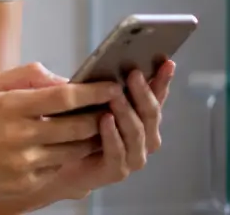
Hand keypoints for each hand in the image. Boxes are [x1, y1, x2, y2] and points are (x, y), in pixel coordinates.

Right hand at [0, 63, 120, 204]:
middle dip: (100, 116)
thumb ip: (29, 75)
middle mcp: (18, 135)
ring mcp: (24, 163)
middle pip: (76, 126)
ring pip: (74, 150)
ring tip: (97, 126)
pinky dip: (69, 156)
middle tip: (114, 107)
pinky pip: (60, 168)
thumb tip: (65, 80)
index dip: (93, 91)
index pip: (63, 97)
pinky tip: (70, 146)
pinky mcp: (27, 184)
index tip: (112, 86)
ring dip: (91, 138)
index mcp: (11, 106)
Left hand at [42, 60, 176, 200]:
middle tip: (134, 74)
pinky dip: (112, 135)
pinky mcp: (116, 171)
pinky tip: (105, 120)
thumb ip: (107, 85)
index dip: (163, 80)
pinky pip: (117, 152)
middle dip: (143, 93)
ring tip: (116, 96)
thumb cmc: (81, 127)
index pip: (158, 96)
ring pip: (137, 133)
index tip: (167, 62)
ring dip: (127, 113)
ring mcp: (134, 156)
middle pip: (151, 114)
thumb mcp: (93, 100)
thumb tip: (113, 58)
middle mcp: (145, 138)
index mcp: (144, 118)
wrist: (63, 163)